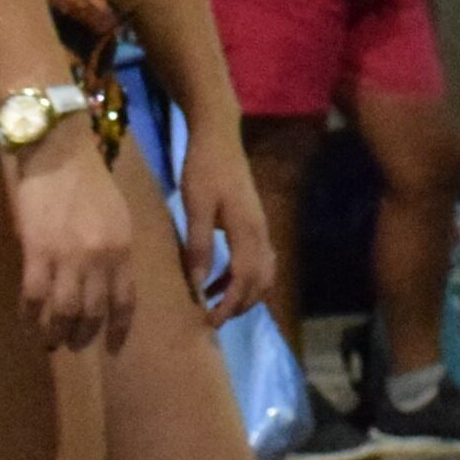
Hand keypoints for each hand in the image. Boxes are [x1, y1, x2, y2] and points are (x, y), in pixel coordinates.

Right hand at [10, 126, 138, 354]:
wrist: (61, 156)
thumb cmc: (91, 184)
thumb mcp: (118, 219)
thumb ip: (116, 253)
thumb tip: (109, 286)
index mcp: (123, 250)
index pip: (126, 302)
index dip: (118, 330)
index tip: (112, 349)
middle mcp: (100, 258)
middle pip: (93, 313)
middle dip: (83, 337)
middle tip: (72, 347)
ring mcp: (68, 257)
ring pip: (63, 312)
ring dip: (55, 333)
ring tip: (48, 342)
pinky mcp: (37, 251)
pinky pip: (33, 296)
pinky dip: (28, 314)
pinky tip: (25, 321)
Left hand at [177, 121, 274, 323]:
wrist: (219, 137)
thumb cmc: (204, 170)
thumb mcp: (195, 206)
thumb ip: (198, 246)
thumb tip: (199, 285)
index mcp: (247, 231)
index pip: (245, 280)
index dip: (229, 305)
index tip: (209, 322)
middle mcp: (260, 233)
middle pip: (261, 281)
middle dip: (240, 305)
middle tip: (213, 320)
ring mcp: (261, 227)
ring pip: (264, 272)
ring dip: (245, 293)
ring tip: (217, 304)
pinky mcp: (255, 222)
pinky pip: (259, 260)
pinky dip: (245, 278)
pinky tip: (220, 279)